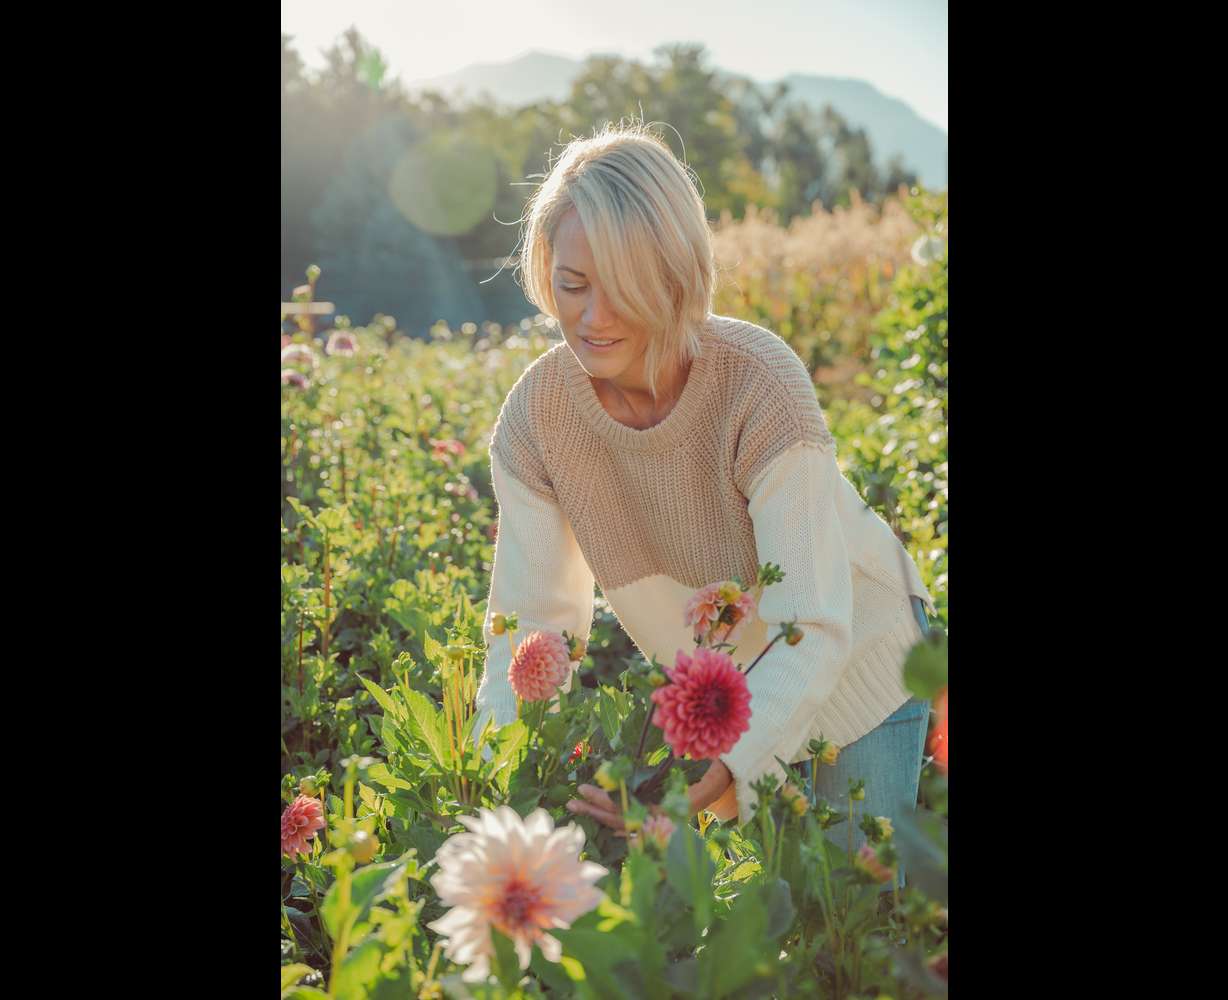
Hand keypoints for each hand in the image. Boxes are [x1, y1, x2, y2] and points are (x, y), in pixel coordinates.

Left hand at [565, 759, 735, 829]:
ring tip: (576, 804)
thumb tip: (675, 751)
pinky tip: (597, 816)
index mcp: (666, 811)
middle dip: (596, 809)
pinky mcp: (652, 822)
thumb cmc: (708, 775)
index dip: (607, 800)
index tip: (587, 790)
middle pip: (620, 817)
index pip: (629, 808)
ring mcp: (654, 824)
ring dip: (598, 814)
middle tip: (573, 797)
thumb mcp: (700, 771)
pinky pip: (628, 825)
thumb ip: (684, 767)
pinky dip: (613, 820)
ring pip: (621, 822)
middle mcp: (658, 822)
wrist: (720, 790)